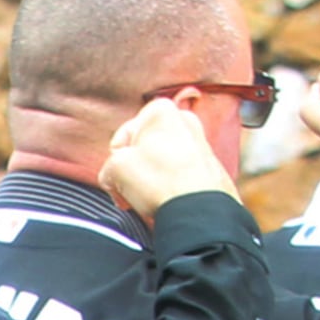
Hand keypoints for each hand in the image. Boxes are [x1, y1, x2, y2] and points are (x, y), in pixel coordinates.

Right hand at [100, 97, 239, 219]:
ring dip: (150, 178)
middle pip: (144, 146)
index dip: (115, 159)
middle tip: (129, 188)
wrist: (196, 209)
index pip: (122, 136)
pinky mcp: (210, 166)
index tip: (120, 176)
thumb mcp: (115, 169)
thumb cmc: (158, 182)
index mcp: (161, 110)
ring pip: (162, 160)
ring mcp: (201, 142)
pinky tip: (165, 200)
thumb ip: (108, 167)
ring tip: (147, 198)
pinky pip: (180, 173)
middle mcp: (185, 119)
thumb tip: (114, 177)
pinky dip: (170, 185)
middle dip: (135, 167)